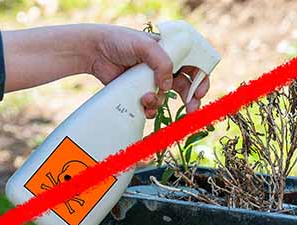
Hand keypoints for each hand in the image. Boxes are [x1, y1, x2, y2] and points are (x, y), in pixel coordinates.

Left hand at [89, 25, 209, 118]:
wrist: (96, 52)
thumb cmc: (120, 42)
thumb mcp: (144, 46)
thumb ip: (161, 63)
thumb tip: (167, 85)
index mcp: (171, 53)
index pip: (194, 67)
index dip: (200, 80)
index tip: (199, 92)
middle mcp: (164, 68)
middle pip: (187, 87)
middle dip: (191, 100)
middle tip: (192, 110)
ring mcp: (152, 82)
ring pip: (167, 99)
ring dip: (160, 102)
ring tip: (146, 99)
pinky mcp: (140, 93)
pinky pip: (152, 106)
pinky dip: (150, 109)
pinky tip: (142, 105)